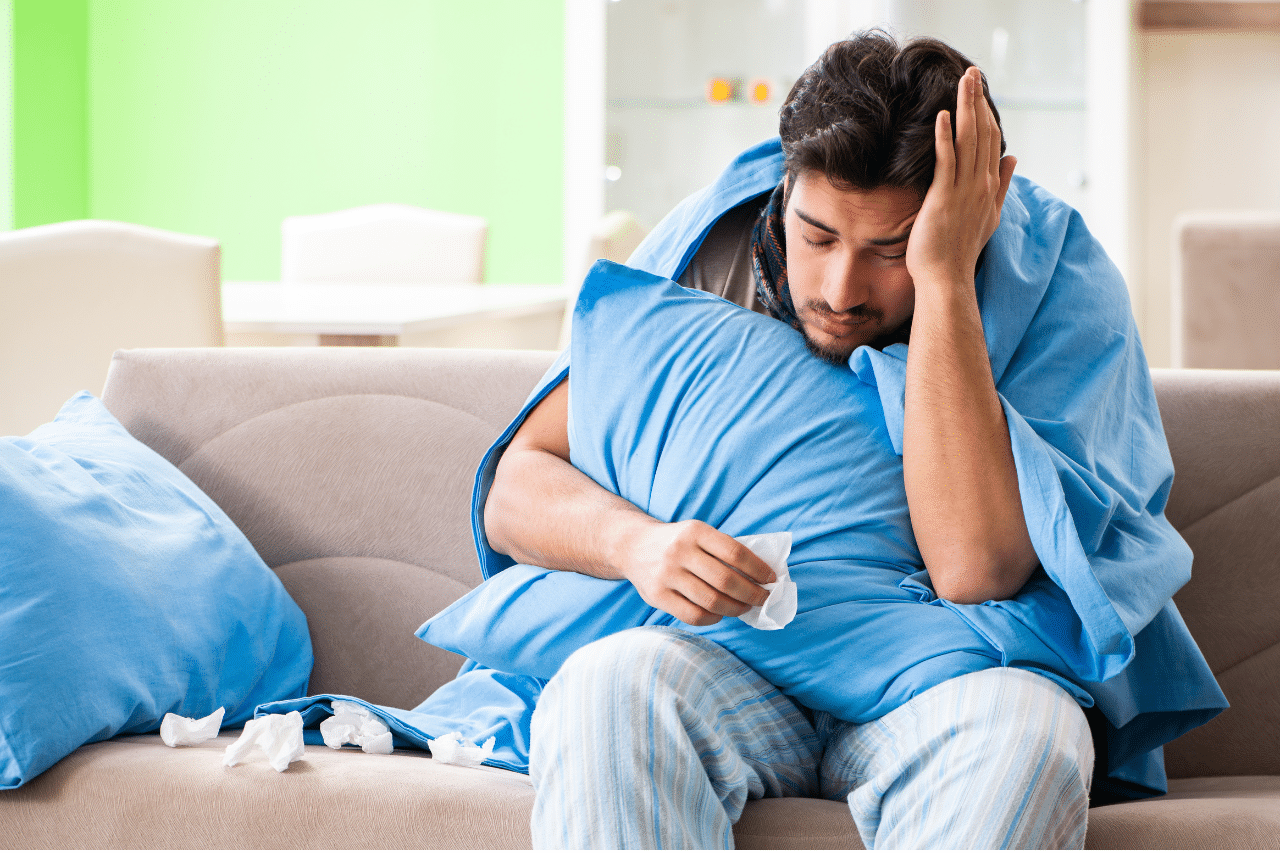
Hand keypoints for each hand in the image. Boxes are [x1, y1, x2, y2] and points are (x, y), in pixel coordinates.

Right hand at [614, 518, 774, 625]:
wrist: (632, 546)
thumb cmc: (676, 542)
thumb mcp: (697, 533)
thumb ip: (723, 549)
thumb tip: (761, 575)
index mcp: (695, 532)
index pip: (735, 553)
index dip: (758, 569)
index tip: (772, 579)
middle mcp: (679, 552)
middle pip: (726, 580)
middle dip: (752, 593)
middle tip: (764, 598)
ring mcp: (667, 575)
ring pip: (711, 601)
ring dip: (736, 608)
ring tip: (745, 607)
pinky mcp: (658, 596)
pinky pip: (693, 615)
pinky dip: (713, 618)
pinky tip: (720, 614)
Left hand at [906, 66, 1016, 287]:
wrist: (948, 279)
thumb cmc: (960, 250)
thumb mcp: (988, 214)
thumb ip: (1002, 185)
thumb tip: (1014, 158)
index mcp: (989, 186)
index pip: (991, 141)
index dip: (987, 113)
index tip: (981, 90)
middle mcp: (981, 185)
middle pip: (983, 133)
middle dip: (979, 101)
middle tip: (973, 72)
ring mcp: (964, 191)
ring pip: (969, 141)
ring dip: (967, 108)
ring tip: (964, 80)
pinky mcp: (944, 198)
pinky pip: (947, 161)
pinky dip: (946, 137)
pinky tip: (945, 115)